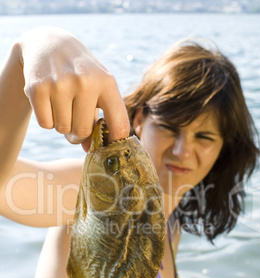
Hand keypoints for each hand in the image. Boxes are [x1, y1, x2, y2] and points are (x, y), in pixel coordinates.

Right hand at [18, 27, 129, 144]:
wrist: (49, 44)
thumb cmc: (80, 74)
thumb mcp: (98, 87)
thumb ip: (99, 119)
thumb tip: (88, 149)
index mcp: (107, 82)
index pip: (119, 124)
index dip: (114, 142)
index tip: (108, 147)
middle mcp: (85, 82)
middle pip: (83, 131)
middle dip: (78, 131)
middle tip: (75, 117)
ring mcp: (60, 84)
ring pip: (63, 129)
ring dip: (62, 124)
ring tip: (62, 104)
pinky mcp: (37, 88)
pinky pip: (45, 124)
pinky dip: (47, 120)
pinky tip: (49, 102)